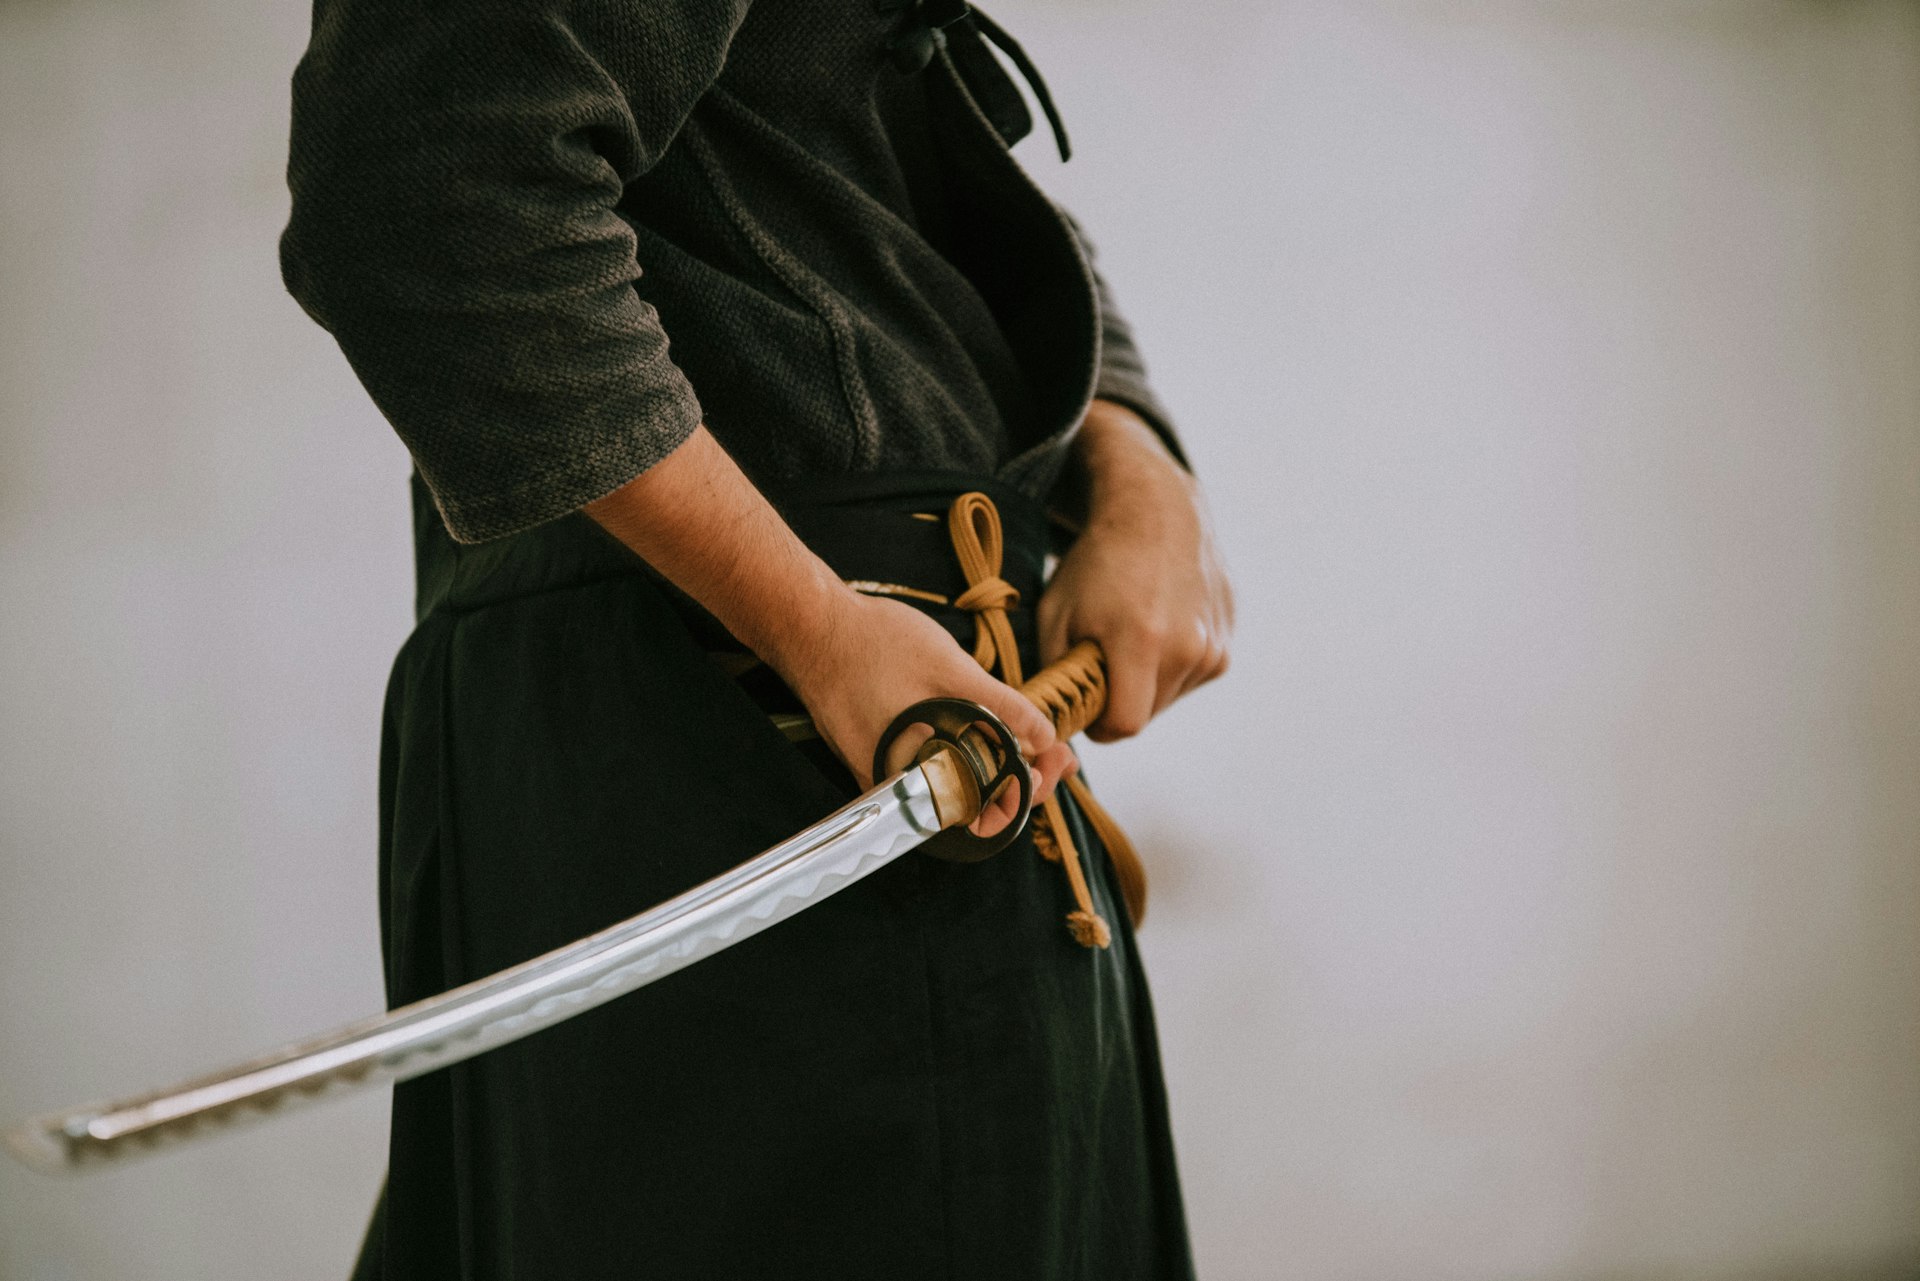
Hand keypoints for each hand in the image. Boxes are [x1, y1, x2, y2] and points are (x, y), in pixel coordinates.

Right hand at [769, 589, 1077, 831]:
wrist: (810, 627)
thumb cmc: (874, 645)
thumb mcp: (953, 670)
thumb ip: (1003, 709)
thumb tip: (1045, 738)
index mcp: (916, 779)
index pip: (984, 815)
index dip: (1028, 795)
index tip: (1055, 766)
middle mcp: (898, 789)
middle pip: (973, 804)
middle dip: (1020, 780)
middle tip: (1057, 752)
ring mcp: (885, 774)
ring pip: (953, 786)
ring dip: (996, 768)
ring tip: (1031, 742)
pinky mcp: (876, 755)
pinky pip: (929, 769)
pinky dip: (964, 756)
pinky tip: (987, 732)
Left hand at [1039, 401, 1232, 741]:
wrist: (1156, 511)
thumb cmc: (1096, 563)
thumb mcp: (1056, 613)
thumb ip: (1056, 675)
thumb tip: (1054, 721)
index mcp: (1143, 641)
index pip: (1124, 725)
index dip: (1097, 722)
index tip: (1083, 702)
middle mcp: (1190, 648)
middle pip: (1147, 714)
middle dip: (1120, 700)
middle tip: (1101, 660)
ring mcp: (1215, 645)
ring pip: (1169, 698)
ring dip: (1145, 682)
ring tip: (1131, 635)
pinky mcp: (1227, 640)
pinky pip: (1191, 677)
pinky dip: (1170, 665)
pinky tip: (1157, 625)